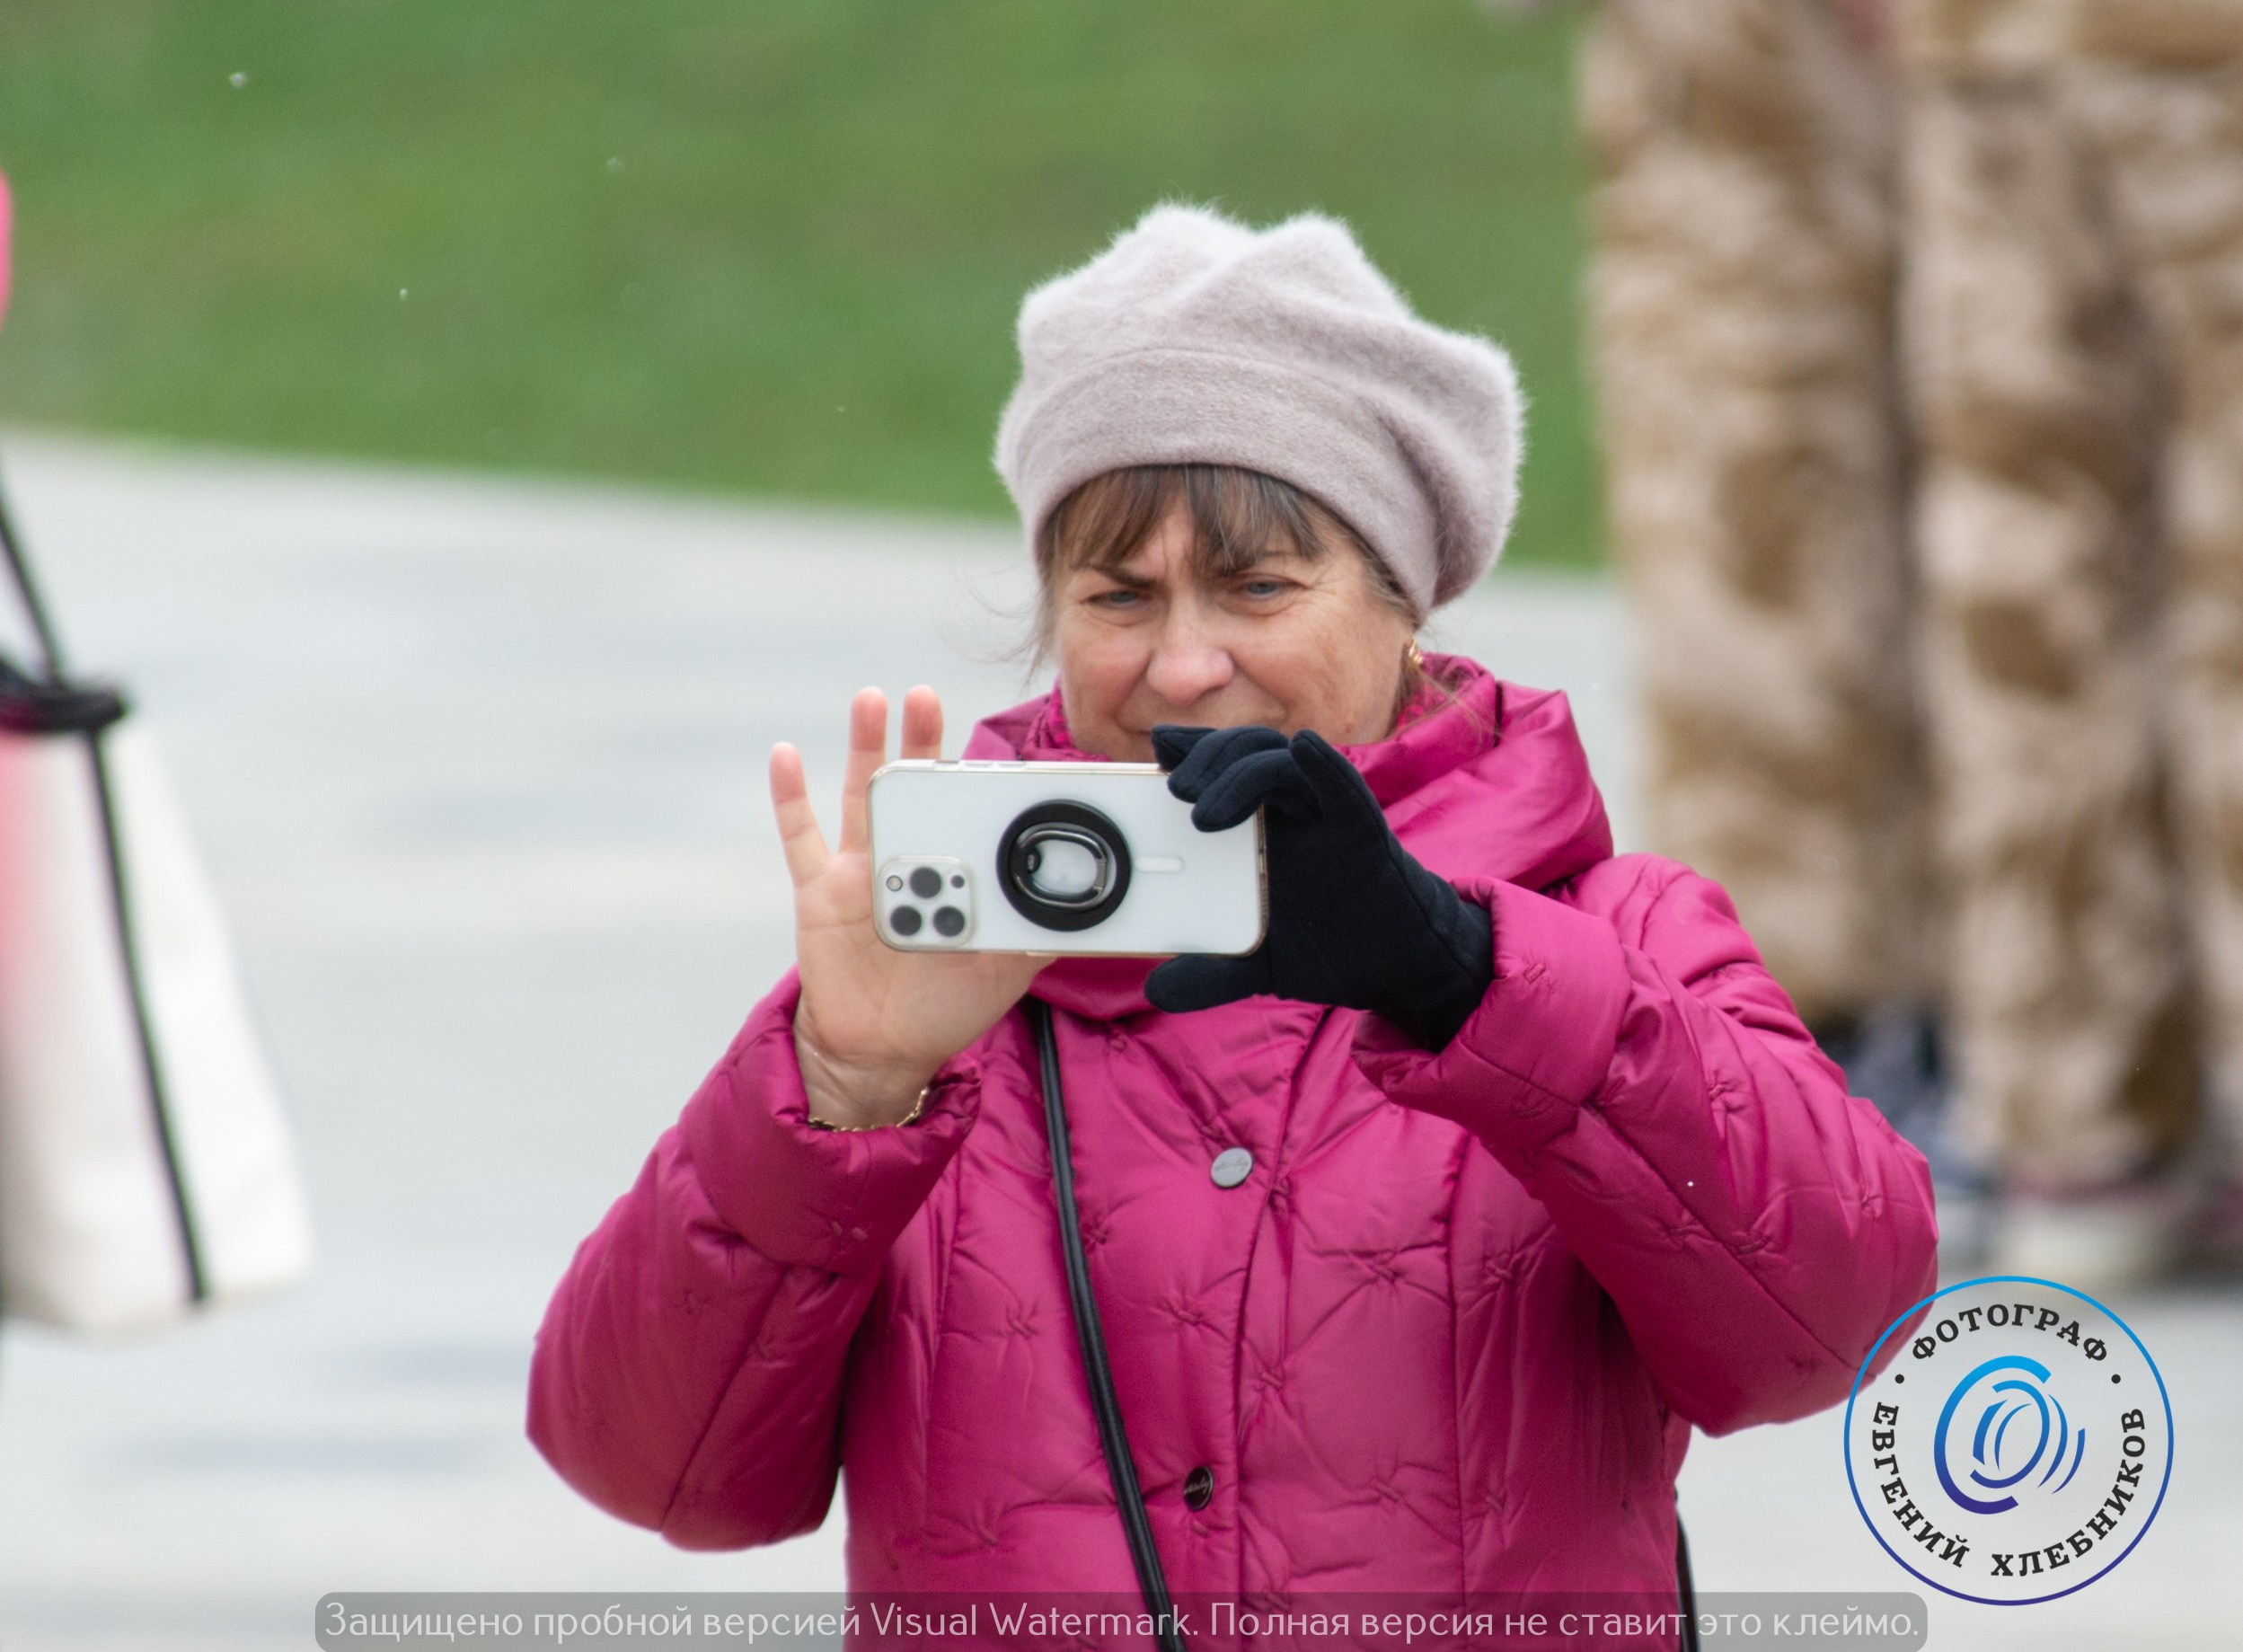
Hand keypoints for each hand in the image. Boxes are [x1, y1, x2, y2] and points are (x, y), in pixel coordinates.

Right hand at [771, 687, 1044, 1127]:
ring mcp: (860, 870)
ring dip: (864, 746)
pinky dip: (789, 796)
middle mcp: (907, 856)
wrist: (881, 1052)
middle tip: (926, 695)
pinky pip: (801, 837)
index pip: (963, 812)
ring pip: (861, 796)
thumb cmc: (943, 1008)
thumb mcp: (1003, 972)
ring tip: (872, 699)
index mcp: (951, 869)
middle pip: (913, 787)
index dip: (973, 781)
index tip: (991, 750)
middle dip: (918, 740)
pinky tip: (785, 754)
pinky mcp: (819, 891)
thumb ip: (1035, 935)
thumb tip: (1089, 914)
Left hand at [1144, 725, 1493, 1048]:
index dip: (1193, 750)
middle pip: (1246, 753)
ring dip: (1240, 773)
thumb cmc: (1325, 947)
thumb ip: (1208, 974)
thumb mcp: (1254, 964)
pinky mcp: (1363, 831)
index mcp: (1260, 826)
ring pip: (1282, 762)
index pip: (1222, 768)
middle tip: (1174, 789)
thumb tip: (1158, 991)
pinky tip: (1306, 749)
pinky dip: (1326, 766)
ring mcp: (1326, 816)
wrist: (1391, 968)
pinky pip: (1344, 790)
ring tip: (1203, 814)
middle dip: (1209, 758)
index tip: (1157, 750)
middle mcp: (1290, 810)